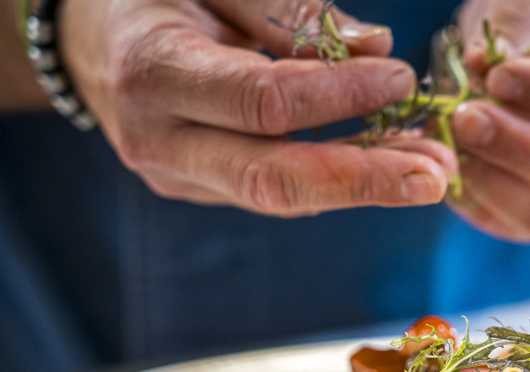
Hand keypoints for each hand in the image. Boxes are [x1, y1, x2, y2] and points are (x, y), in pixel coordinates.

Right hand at [59, 0, 456, 215]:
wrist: (91, 41)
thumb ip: (287, 12)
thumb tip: (374, 48)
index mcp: (153, 70)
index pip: (263, 101)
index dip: (338, 94)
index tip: (401, 79)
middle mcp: (158, 139)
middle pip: (273, 177)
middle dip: (363, 180)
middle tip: (438, 175)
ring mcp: (176, 176)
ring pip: (279, 194)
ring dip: (361, 186)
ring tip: (431, 172)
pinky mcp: (198, 189)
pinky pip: (273, 189)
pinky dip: (333, 179)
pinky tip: (385, 165)